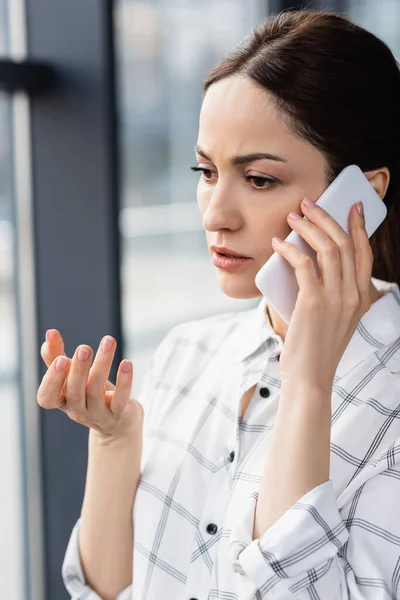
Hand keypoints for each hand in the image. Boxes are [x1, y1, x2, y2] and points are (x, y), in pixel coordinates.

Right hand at [38, 329, 143, 440]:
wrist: (119, 424)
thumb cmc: (90, 394)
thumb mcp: (73, 377)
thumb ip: (58, 356)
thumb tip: (50, 333)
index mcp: (62, 401)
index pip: (47, 398)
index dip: (52, 381)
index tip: (60, 359)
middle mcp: (78, 410)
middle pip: (75, 393)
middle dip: (78, 370)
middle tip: (84, 348)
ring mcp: (99, 415)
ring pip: (97, 391)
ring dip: (102, 364)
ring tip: (108, 341)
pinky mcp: (120, 414)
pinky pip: (120, 399)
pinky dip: (124, 381)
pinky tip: (126, 363)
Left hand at [271, 198, 372, 390]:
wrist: (309, 378)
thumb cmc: (315, 348)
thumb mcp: (334, 319)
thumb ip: (331, 294)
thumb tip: (307, 261)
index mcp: (361, 298)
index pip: (364, 254)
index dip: (360, 227)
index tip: (353, 207)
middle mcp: (353, 295)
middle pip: (345, 244)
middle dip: (327, 217)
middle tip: (309, 203)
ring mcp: (335, 299)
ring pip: (328, 248)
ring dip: (309, 226)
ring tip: (293, 216)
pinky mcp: (313, 303)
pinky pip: (304, 265)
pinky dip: (290, 249)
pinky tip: (279, 243)